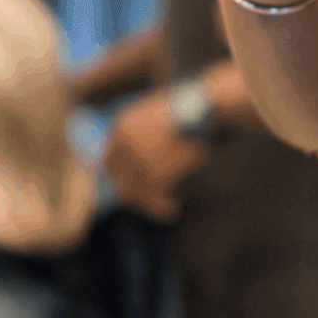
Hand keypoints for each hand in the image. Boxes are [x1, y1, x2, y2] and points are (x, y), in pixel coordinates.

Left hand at [103, 90, 208, 223]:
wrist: (209, 106)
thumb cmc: (192, 106)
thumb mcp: (160, 111)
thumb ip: (146, 130)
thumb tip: (149, 154)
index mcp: (121, 125)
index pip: (109, 160)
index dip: (120, 176)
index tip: (134, 185)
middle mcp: (124, 143)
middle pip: (119, 180)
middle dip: (134, 193)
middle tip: (150, 201)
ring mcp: (138, 160)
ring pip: (133, 194)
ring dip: (148, 204)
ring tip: (165, 209)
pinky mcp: (155, 175)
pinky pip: (154, 199)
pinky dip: (162, 207)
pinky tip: (172, 210)